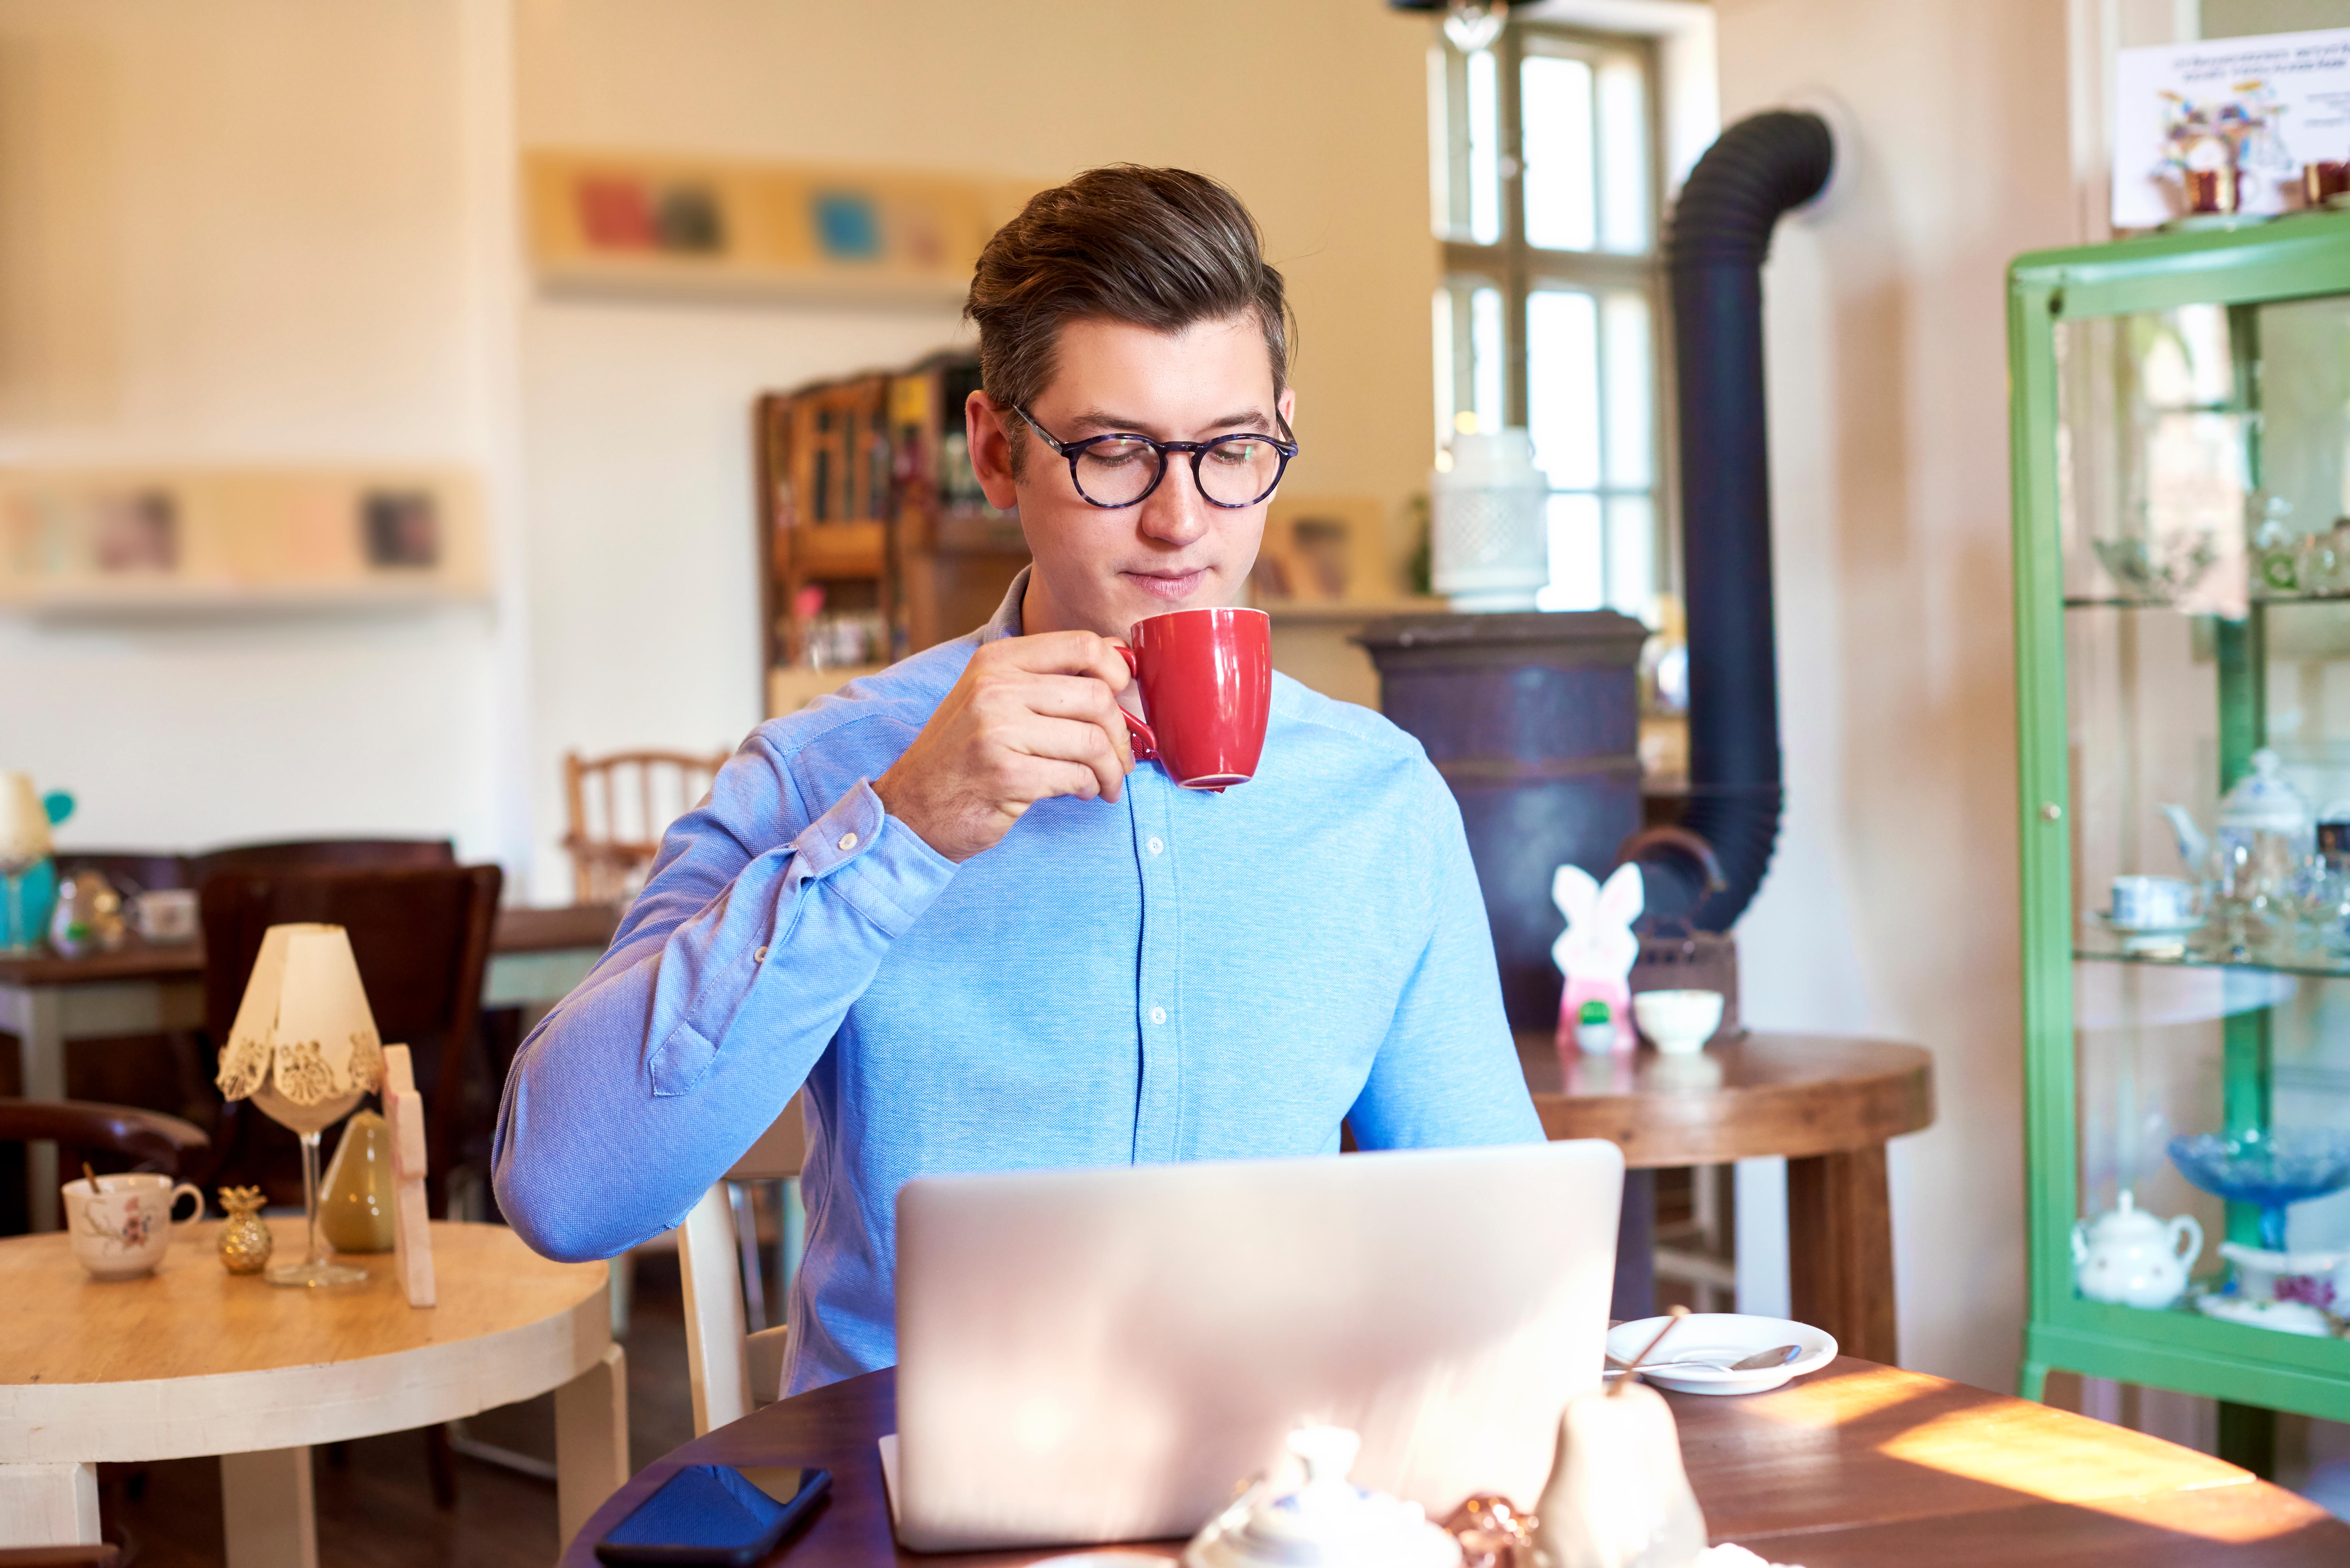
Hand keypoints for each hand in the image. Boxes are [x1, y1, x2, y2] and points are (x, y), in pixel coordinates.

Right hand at [872, 632, 1135, 862]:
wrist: (912, 808)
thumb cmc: (963, 754)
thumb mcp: (995, 697)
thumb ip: (1049, 674)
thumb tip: (1118, 652)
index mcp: (997, 661)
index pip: (1082, 645)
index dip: (1118, 670)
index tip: (1123, 697)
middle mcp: (995, 688)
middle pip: (1097, 697)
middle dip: (1120, 733)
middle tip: (1119, 756)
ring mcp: (998, 731)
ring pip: (1092, 741)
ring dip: (1112, 768)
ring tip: (1106, 781)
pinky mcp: (1007, 775)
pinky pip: (1076, 776)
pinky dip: (1090, 786)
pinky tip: (1082, 791)